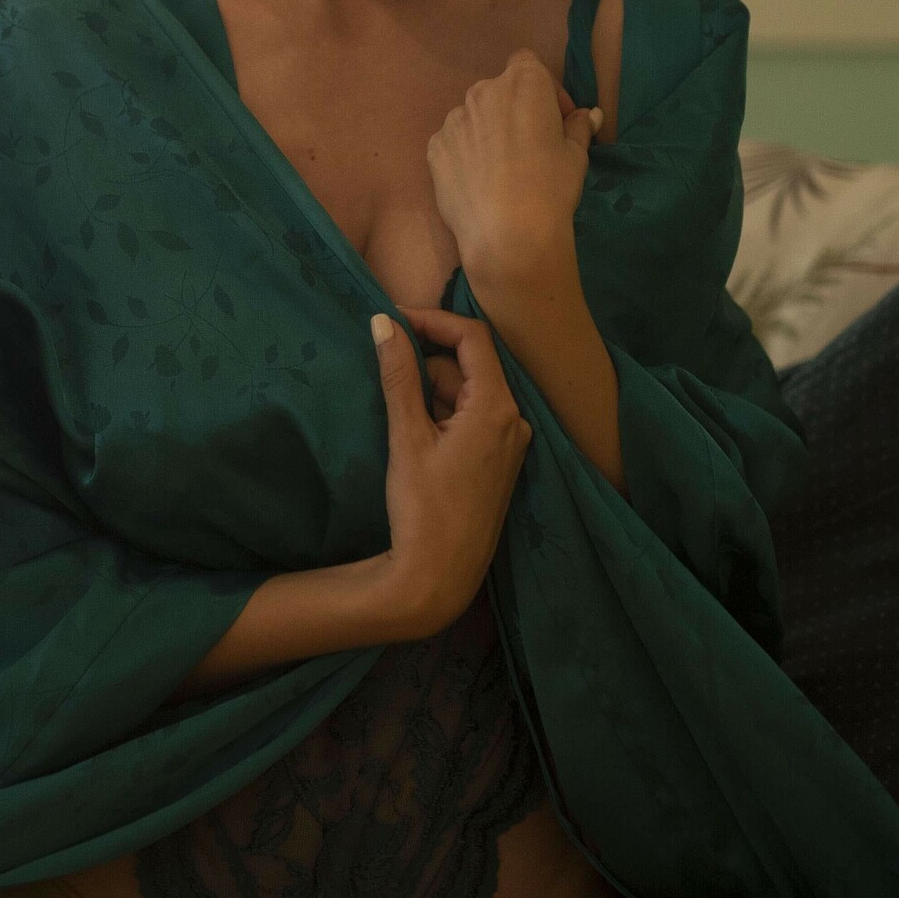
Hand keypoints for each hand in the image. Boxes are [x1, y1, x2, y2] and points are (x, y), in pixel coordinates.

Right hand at [374, 303, 532, 635]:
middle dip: (427, 359)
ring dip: (432, 388)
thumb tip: (384, 322)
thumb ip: (398, 374)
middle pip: (471, 365)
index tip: (394, 319)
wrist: (438, 578)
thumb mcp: (407, 436)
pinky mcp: (499, 463)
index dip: (433, 320)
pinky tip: (412, 428)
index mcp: (497, 407)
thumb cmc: (422, 507)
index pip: (473, 337)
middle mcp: (514, 420)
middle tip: (384, 363)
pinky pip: (473, 418)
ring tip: (393, 402)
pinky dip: (443, 412)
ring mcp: (510, 443)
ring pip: (469, 392)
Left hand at [425, 48, 600, 275]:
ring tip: (500, 168)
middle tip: (530, 146)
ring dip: (488, 131)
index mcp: (522, 83)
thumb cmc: (551, 186)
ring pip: (474, 116)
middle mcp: (482, 91)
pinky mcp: (434, 147)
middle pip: (499, 91)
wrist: (508, 234)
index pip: (528, 63)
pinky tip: (479, 181)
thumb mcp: (576, 154)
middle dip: (515, 110)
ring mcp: (453, 119)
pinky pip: (453, 142)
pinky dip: (465, 153)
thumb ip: (579, 126)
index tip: (556, 120)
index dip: (545, 90)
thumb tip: (586, 115)